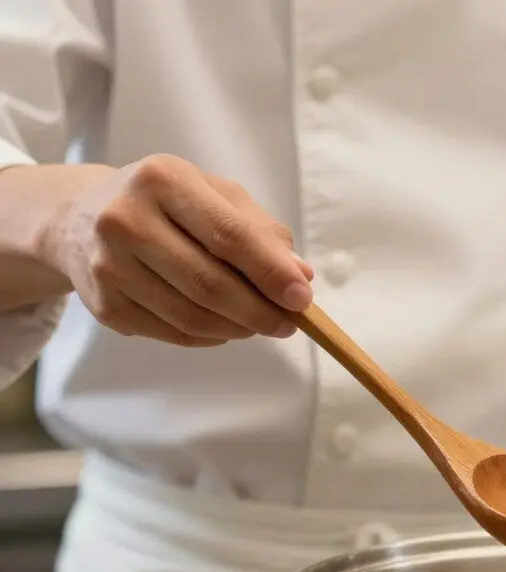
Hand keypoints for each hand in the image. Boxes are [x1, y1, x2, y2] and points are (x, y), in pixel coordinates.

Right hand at [38, 155, 312, 346]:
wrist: (80, 216)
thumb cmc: (166, 204)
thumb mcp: (215, 196)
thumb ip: (262, 231)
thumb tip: (301, 274)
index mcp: (163, 179)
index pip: (229, 235)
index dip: (271, 272)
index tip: (303, 297)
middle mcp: (126, 218)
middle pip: (209, 283)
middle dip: (259, 311)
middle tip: (289, 323)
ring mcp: (108, 264)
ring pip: (191, 316)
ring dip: (237, 328)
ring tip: (259, 324)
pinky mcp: (103, 303)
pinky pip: (172, 333)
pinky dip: (210, 337)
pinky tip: (224, 326)